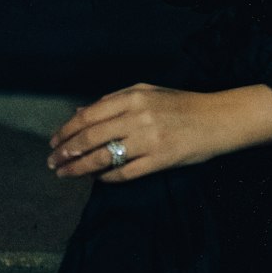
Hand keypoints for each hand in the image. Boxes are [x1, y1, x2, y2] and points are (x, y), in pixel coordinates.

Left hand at [46, 82, 271, 182]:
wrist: (218, 119)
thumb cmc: (181, 104)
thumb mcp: (147, 92)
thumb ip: (113, 101)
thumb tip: (80, 113)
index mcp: (132, 97)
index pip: (88, 116)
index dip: (66, 131)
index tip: (53, 143)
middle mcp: (137, 116)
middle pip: (90, 138)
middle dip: (66, 152)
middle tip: (53, 163)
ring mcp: (149, 139)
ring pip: (103, 158)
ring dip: (79, 168)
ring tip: (66, 174)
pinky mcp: (160, 160)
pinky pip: (126, 173)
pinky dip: (108, 177)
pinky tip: (98, 179)